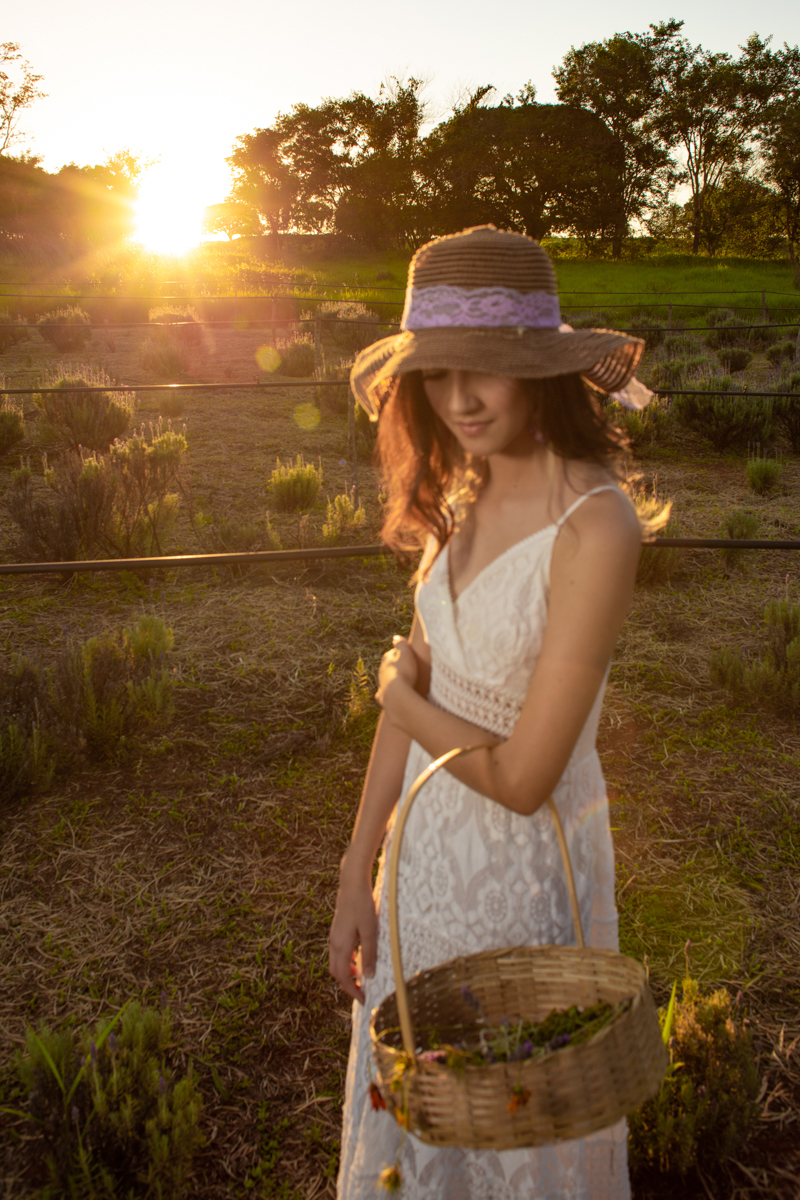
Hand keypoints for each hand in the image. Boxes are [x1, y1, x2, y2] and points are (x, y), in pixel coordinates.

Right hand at [328, 865, 377, 1004]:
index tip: (363, 999)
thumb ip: (369, 953)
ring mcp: (334, 935)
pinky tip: (358, 958)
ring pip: (336, 962)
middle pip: (336, 972)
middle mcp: (334, 942)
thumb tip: (368, 976)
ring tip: (362, 977)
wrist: (352, 883)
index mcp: (341, 945)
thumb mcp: (370, 930)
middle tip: (362, 992)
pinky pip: (338, 952)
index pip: (342, 977)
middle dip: (347, 985)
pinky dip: (346, 961)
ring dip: (346, 973)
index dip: (352, 990)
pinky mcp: (337, 929)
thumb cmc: (363, 905)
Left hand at [375, 636, 417, 713]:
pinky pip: (383, 694)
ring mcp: (382, 685)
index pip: (390, 654)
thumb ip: (400, 644)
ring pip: (384, 680)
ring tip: (400, 681)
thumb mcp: (405, 653)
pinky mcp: (383, 697)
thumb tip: (395, 637)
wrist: (397, 694)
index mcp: (386, 660)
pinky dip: (385, 693)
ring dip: (390, 679)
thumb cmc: (403, 671)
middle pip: (387, 667)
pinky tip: (389, 695)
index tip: (406, 655)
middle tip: (404, 668)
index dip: (398, 654)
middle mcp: (381, 672)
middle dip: (393, 667)